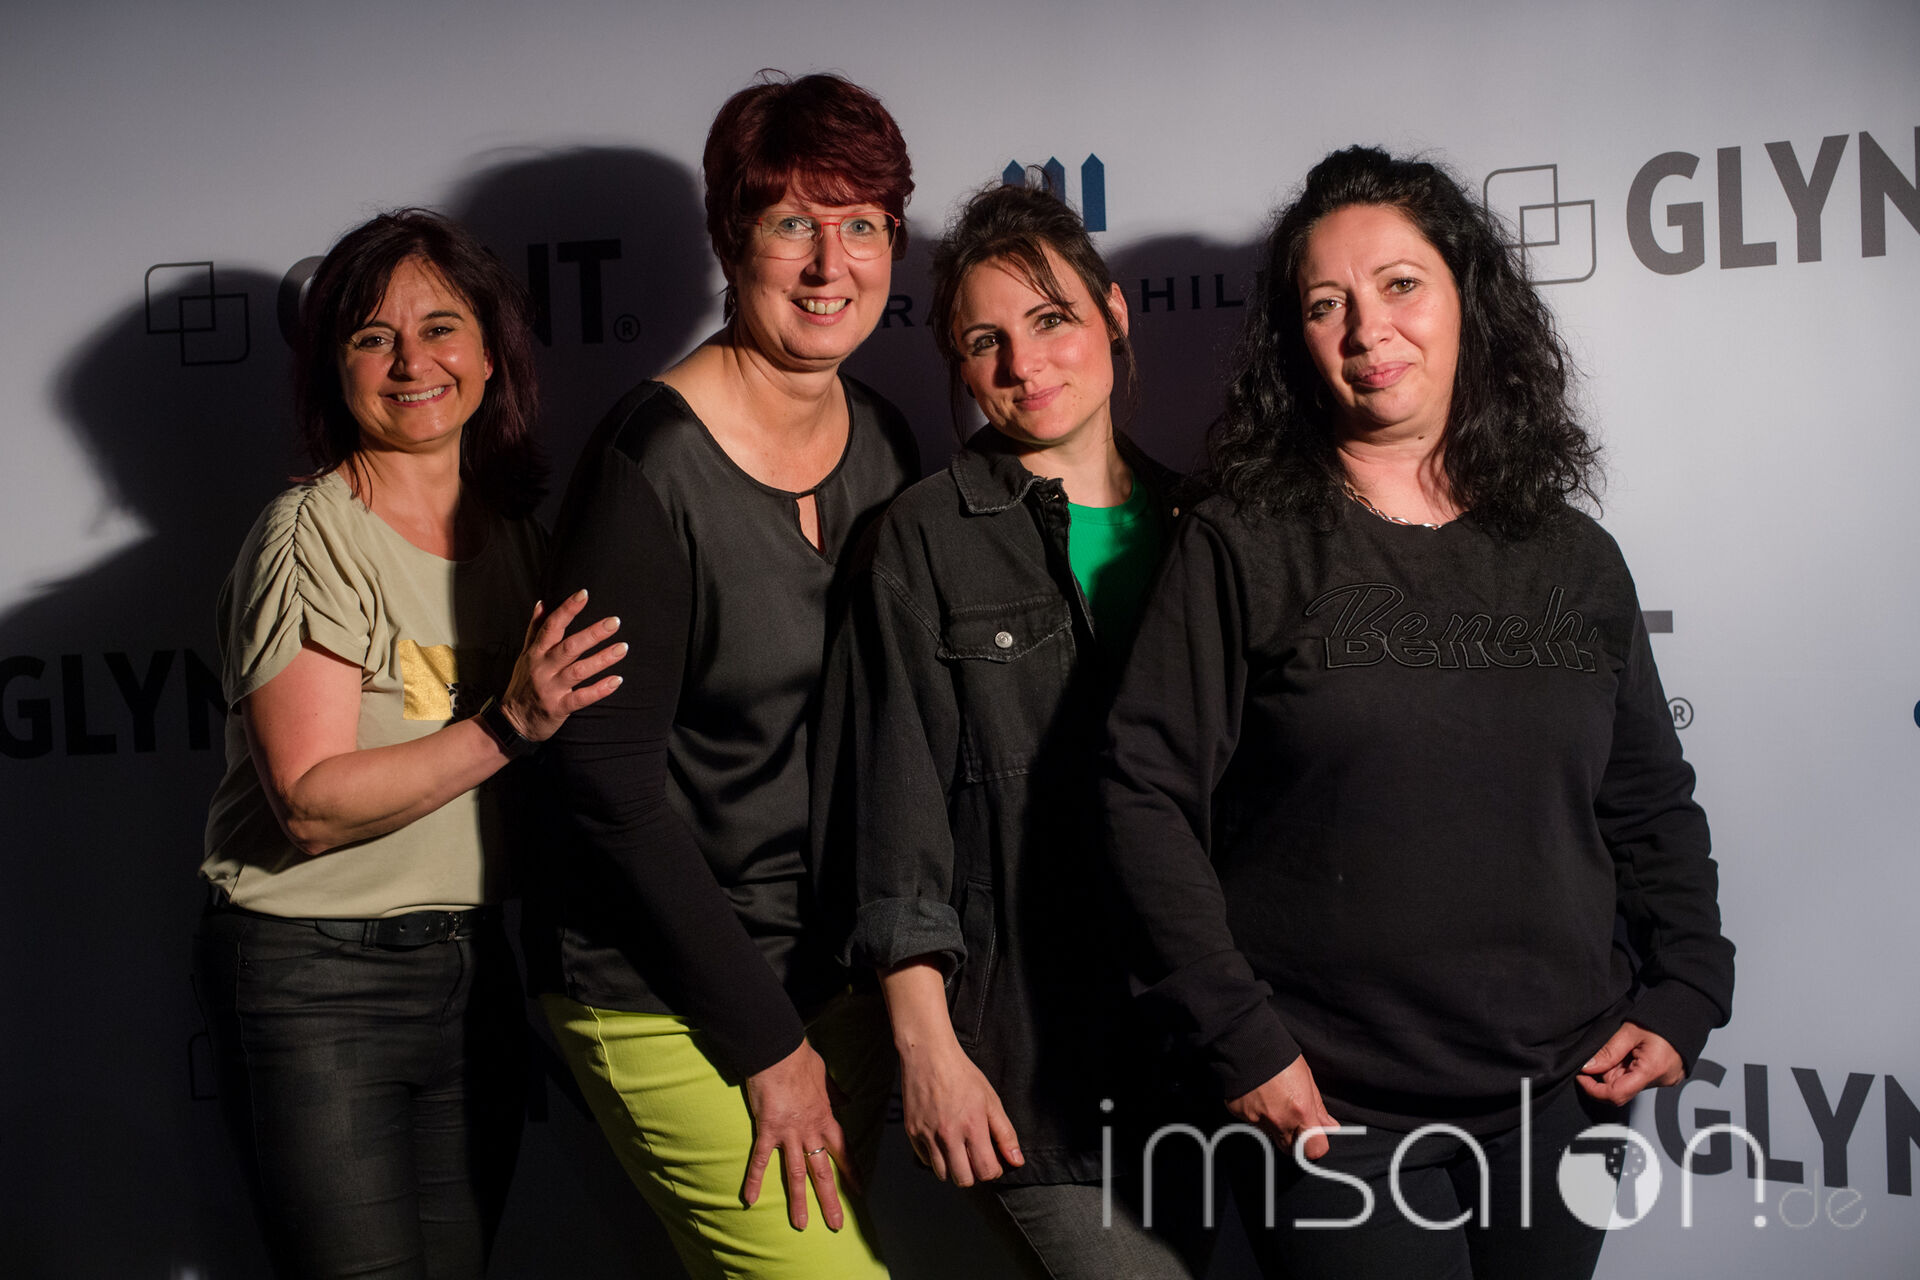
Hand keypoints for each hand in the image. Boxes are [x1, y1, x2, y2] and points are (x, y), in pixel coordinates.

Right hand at [498, 589, 623, 741]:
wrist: (512, 722)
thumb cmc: (523, 685)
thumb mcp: (525, 656)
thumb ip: (535, 630)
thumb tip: (542, 603)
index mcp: (536, 653)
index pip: (551, 626)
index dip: (567, 609)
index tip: (584, 593)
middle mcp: (542, 668)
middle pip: (569, 647)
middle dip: (592, 633)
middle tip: (614, 622)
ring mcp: (550, 689)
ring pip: (578, 671)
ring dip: (602, 659)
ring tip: (623, 648)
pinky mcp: (558, 708)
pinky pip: (581, 698)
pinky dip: (599, 690)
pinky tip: (617, 680)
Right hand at [742, 1038, 853, 1230]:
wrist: (779, 1051)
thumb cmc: (801, 1059)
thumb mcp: (825, 1075)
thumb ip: (836, 1091)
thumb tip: (848, 1099)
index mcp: (825, 1118)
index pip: (842, 1151)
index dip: (851, 1173)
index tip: (859, 1192)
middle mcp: (810, 1131)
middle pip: (823, 1171)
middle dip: (830, 1199)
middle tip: (836, 1224)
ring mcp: (789, 1133)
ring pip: (796, 1173)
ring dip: (799, 1201)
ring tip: (801, 1224)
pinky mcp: (767, 1129)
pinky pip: (761, 1159)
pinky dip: (755, 1179)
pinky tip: (750, 1199)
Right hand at [899, 1040, 1022, 1186]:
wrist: (929, 1056)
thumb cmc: (962, 1075)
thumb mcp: (991, 1100)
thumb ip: (1005, 1133)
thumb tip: (1016, 1162)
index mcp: (972, 1126)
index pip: (986, 1171)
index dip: (993, 1170)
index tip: (991, 1160)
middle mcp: (948, 1134)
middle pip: (964, 1180)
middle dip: (973, 1173)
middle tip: (975, 1157)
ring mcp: (927, 1135)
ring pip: (943, 1174)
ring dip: (954, 1167)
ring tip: (958, 1148)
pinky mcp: (912, 1132)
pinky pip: (926, 1160)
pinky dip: (935, 1157)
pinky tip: (942, 1140)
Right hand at [1226, 1055, 1338, 1159]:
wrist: (1245, 1042)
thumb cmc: (1278, 1056)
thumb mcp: (1306, 1078)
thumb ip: (1318, 1107)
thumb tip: (1329, 1125)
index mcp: (1300, 1111)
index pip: (1315, 1149)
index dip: (1316, 1144)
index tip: (1315, 1137)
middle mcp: (1279, 1120)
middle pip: (1291, 1149)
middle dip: (1295, 1140)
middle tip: (1294, 1120)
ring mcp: (1256, 1119)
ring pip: (1270, 1135)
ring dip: (1274, 1124)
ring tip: (1272, 1099)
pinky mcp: (1239, 1114)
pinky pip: (1252, 1122)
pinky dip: (1257, 1113)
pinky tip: (1257, 1095)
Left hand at [1578, 1021, 1683, 1104]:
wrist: (1685, 1012)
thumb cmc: (1661, 1018)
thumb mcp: (1628, 1031)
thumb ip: (1607, 1052)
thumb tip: (1588, 1067)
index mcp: (1652, 1069)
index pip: (1617, 1094)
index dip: (1594, 1089)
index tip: (1582, 1077)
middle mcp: (1661, 1079)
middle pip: (1622, 1088)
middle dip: (1608, 1073)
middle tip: (1612, 1051)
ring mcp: (1666, 1079)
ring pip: (1630, 1083)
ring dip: (1621, 1069)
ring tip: (1628, 1049)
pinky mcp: (1667, 1077)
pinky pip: (1641, 1079)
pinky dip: (1632, 1068)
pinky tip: (1636, 1053)